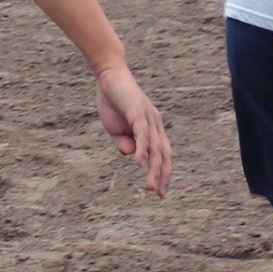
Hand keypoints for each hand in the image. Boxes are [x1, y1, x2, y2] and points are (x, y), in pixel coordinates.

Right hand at [94, 64, 171, 196]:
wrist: (109, 77)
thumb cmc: (114, 102)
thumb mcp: (116, 130)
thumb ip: (124, 144)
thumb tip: (132, 156)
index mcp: (152, 129)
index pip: (162, 155)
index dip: (163, 173)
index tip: (160, 191)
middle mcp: (155, 125)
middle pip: (163, 154)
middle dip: (162, 175)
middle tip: (159, 194)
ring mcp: (148, 118)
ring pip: (154, 148)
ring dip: (153, 168)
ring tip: (149, 185)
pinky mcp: (138, 112)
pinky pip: (142, 134)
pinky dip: (142, 149)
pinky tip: (139, 163)